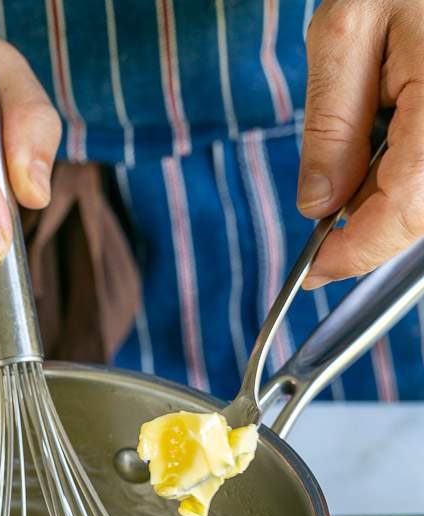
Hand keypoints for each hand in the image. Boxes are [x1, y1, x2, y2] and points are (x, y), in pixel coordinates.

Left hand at [298, 0, 423, 288]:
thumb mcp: (345, 31)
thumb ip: (331, 124)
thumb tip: (317, 204)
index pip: (403, 211)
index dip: (355, 252)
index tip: (313, 271)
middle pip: (420, 214)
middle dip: (367, 231)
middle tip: (321, 231)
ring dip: (387, 204)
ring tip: (355, 169)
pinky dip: (406, 179)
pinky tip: (382, 150)